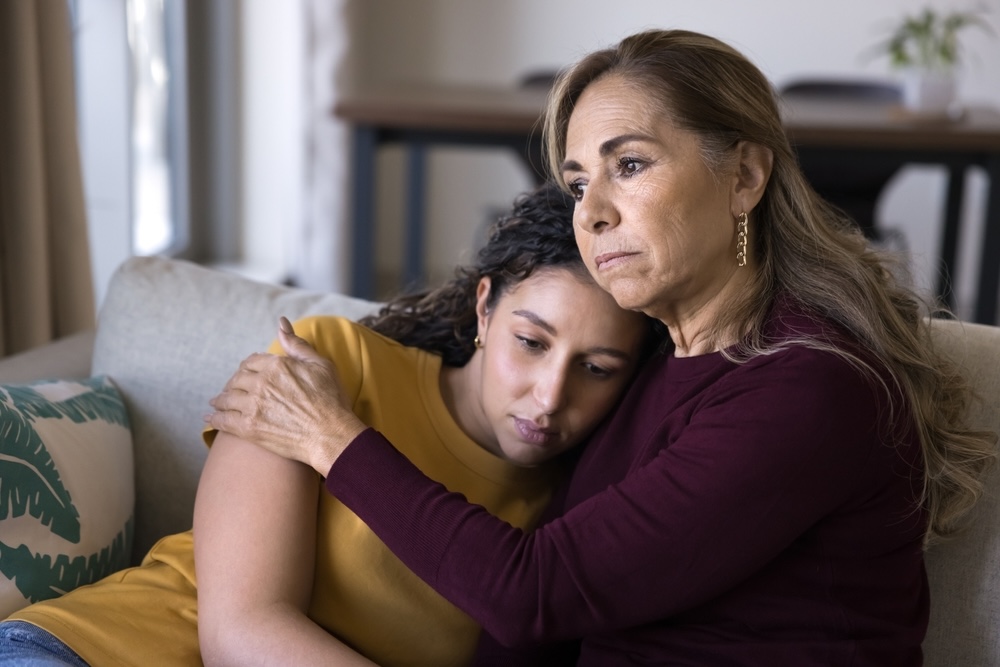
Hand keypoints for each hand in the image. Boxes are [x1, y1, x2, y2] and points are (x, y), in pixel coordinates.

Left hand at [206, 317, 367, 475]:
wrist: (330, 435)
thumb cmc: (331, 400)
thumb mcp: (320, 365)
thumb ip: (297, 344)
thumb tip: (281, 322)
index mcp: (276, 366)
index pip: (251, 361)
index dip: (248, 366)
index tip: (246, 372)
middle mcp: (260, 384)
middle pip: (236, 379)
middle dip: (233, 383)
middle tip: (231, 388)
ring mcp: (252, 406)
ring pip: (226, 399)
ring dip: (220, 400)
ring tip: (216, 402)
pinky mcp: (249, 428)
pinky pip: (223, 420)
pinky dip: (214, 418)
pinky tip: (209, 418)